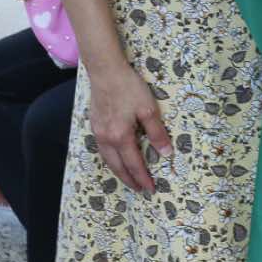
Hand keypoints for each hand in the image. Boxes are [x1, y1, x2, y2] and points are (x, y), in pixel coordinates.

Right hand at [87, 64, 171, 193]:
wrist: (105, 72)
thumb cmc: (130, 88)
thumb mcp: (149, 109)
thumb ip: (157, 132)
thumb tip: (166, 153)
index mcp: (121, 137)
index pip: (134, 164)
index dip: (143, 178)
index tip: (150, 189)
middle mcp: (106, 139)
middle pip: (118, 167)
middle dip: (130, 180)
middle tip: (140, 189)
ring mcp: (98, 133)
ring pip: (108, 160)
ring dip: (119, 172)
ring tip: (129, 179)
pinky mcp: (94, 125)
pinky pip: (103, 150)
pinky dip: (111, 160)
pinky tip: (116, 159)